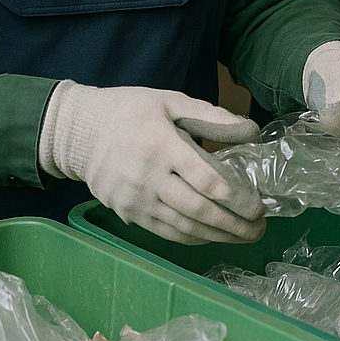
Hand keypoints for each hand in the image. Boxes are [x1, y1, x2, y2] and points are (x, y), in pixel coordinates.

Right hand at [38, 81, 265, 244]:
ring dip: (217, 236)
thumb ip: (210, 116)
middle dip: (232, 223)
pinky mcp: (128, 213)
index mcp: (161, 145)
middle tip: (259, 228)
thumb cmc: (130, 111)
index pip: (202, 178)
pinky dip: (191, 238)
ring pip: (183, 226)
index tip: (255, 204)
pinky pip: (165, 232)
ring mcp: (136, 199)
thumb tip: (251, 129)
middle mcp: (149, 177)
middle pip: (197, 209)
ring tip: (243, 237)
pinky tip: (211, 237)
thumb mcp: (170, 101)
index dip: (232, 196)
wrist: (80, 132)